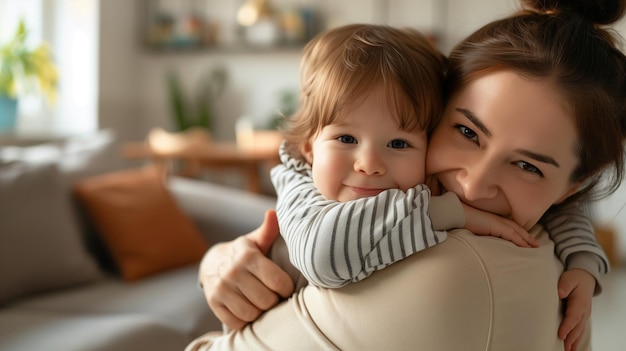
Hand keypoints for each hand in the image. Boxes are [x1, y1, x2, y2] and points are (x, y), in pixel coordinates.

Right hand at [199, 210, 294, 329]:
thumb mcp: (256, 241)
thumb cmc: (244, 253)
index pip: (278, 282)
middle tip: (274, 296)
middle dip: (274, 301)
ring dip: (260, 312)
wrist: (211, 263)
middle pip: (267, 301)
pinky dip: (245, 321)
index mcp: (248, 256)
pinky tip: (248, 309)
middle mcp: (233, 272)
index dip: (286, 289)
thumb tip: (274, 214)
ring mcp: (221, 288)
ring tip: (261, 303)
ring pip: (252, 314)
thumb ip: (268, 230)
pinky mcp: (213, 303)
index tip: (285, 288)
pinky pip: (236, 322)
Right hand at [462, 203, 538, 247]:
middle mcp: (498, 220)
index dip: (519, 232)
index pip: (510, 226)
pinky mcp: (497, 226)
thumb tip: (482, 238)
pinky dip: (520, 241)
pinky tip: (526, 247)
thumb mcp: (474, 227)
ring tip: (535, 247)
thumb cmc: (461, 219)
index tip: (526, 239)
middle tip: (536, 244)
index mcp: (493, 219)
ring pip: (517, 232)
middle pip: (517, 228)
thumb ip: (481, 231)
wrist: (457, 213)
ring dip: (527, 240)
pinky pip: (512, 235)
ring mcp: (498, 222)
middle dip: (527, 236)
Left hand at [558, 269, 594, 350]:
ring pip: (579, 331)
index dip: (567, 327)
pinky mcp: (582, 317)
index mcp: (580, 303)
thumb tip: (559, 293)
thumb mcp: (569, 278)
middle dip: (570, 339)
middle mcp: (584, 311)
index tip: (560, 335)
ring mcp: (584, 315)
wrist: (586, 278)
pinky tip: (571, 347)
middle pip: (577, 327)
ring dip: (573, 342)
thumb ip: (564, 285)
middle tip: (564, 349)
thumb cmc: (575, 278)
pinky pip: (579, 330)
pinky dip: (576, 339)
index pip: (573, 317)